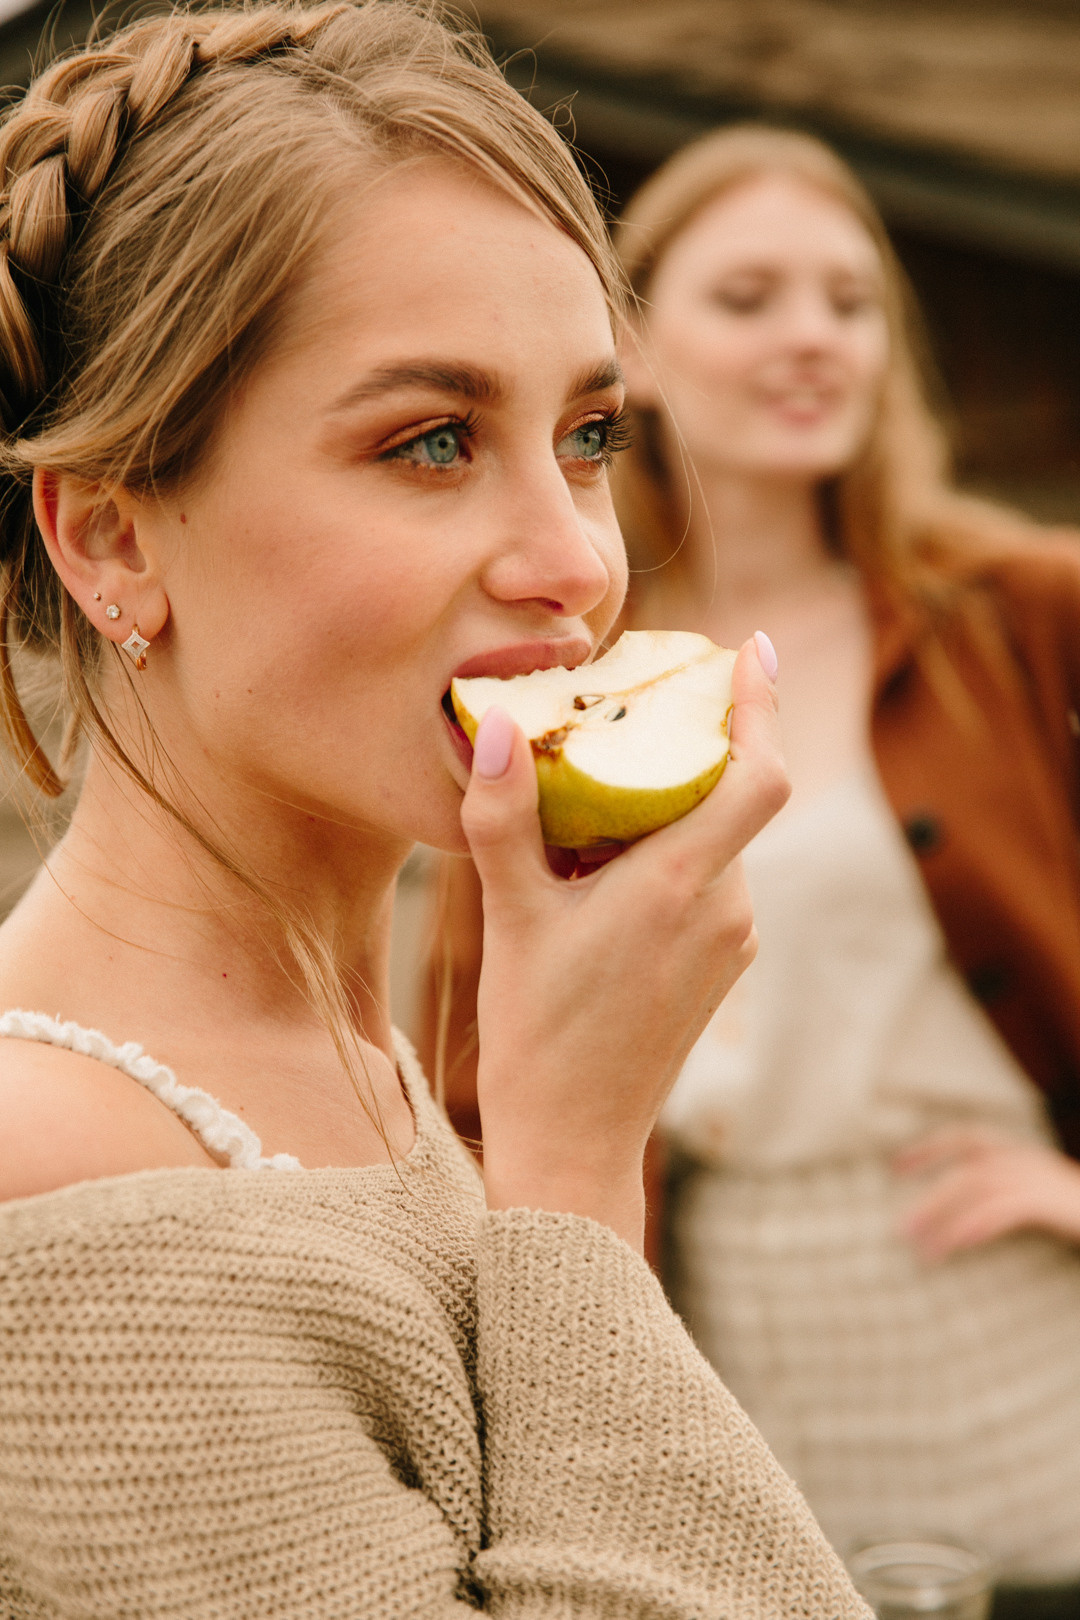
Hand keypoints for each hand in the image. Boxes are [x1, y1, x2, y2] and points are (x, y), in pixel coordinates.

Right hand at [459, 635, 788, 1249]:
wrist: (574, 1143)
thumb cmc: (538, 1036)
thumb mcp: (510, 918)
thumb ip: (505, 817)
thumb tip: (498, 723)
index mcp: (681, 886)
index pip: (759, 775)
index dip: (763, 705)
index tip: (756, 649)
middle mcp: (725, 909)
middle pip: (731, 798)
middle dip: (693, 747)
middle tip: (633, 708)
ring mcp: (730, 942)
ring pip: (715, 840)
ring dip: (673, 804)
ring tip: (600, 787)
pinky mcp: (720, 966)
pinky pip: (708, 881)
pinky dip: (672, 850)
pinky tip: (606, 863)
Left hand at [896, 1126, 1079, 1259]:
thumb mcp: (1041, 1197)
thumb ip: (1007, 1197)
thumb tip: (963, 1215)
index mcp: (1023, 1154)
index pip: (967, 1138)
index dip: (930, 1147)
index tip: (896, 1166)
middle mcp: (1028, 1160)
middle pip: (967, 1167)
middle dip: (929, 1194)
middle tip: (899, 1226)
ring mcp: (1042, 1179)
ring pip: (979, 1187)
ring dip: (943, 1216)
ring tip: (919, 1246)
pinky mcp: (1052, 1202)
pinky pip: (1008, 1210)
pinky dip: (978, 1224)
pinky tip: (957, 1244)